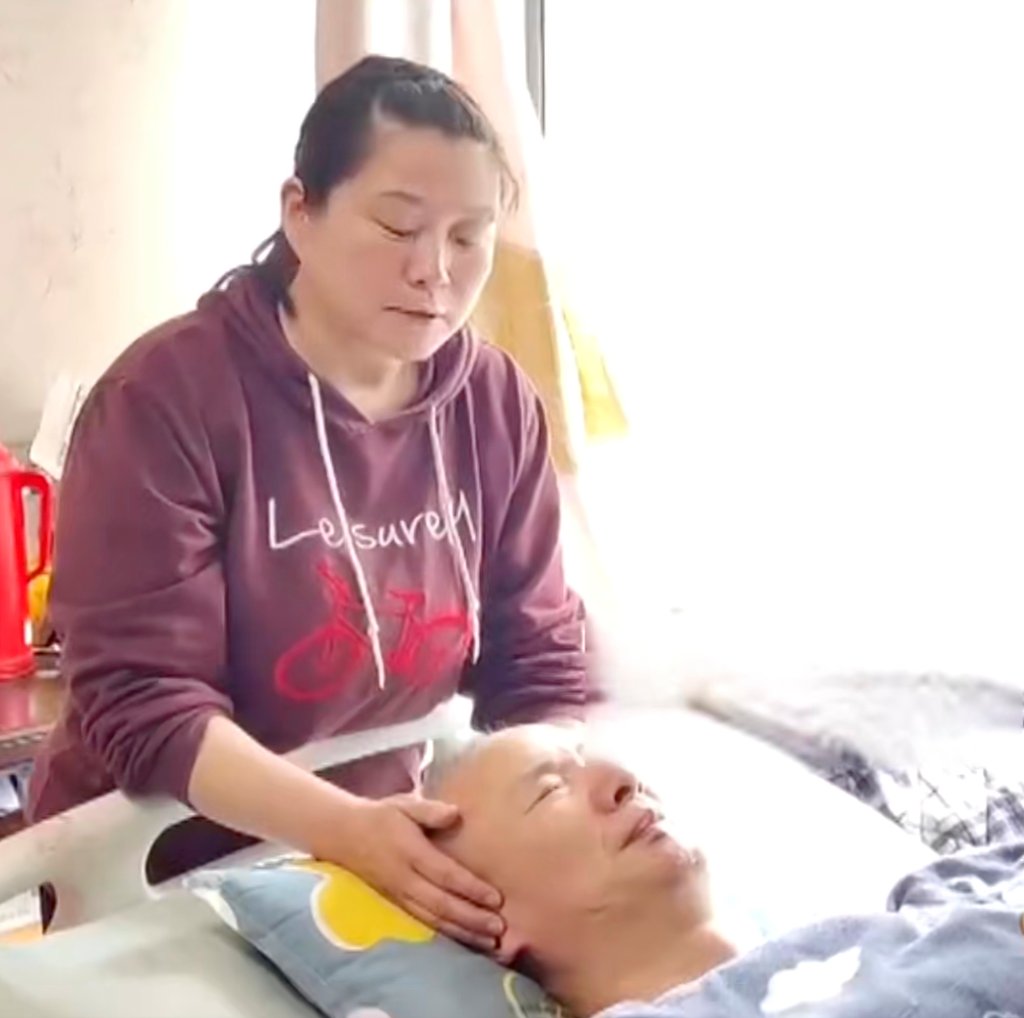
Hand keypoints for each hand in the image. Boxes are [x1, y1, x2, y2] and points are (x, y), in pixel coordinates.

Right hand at [323, 793, 504, 950]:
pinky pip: (425, 923)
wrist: (344, 836)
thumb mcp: (404, 805)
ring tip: (490, 942)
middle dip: (472, 918)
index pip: (445, 874)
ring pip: (434, 919)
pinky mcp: (397, 905)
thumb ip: (430, 810)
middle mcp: (405, 879)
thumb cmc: (381, 817)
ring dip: (463, 932)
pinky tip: (467, 940)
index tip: (496, 898)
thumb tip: (455, 813)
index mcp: (410, 852)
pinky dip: (447, 934)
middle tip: (499, 928)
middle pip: (442, 904)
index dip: (471, 888)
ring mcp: (400, 896)